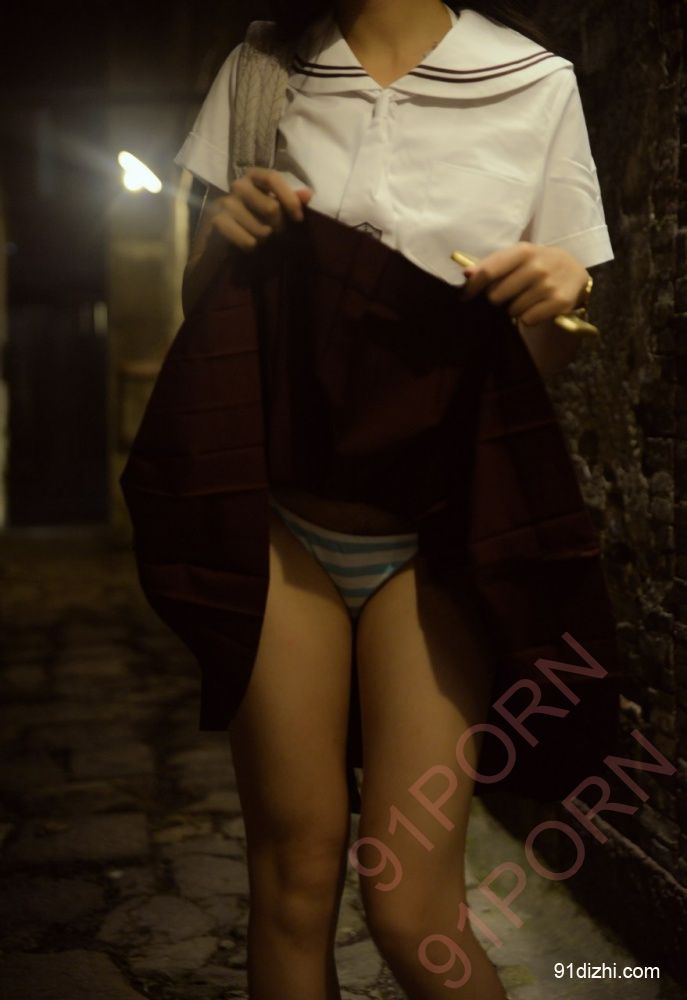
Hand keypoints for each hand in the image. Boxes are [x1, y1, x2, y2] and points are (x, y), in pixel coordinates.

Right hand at [207, 167, 312, 253]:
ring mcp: (226, 203)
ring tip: (258, 236)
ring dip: (264, 239)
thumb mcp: (273, 205)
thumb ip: (291, 200)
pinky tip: (246, 241)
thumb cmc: (253, 216)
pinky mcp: (217, 221)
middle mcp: (238, 185)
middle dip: (278, 226)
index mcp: (253, 177)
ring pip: (261, 229)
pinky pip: (248, 241)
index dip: (289, 198)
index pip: (273, 178)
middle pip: (271, 207)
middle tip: (274, 231)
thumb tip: (309, 194)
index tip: (298, 218)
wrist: (220, 237)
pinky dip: (252, 247)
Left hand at [459, 242, 589, 325]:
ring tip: (527, 298)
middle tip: (510, 294)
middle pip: (496, 296)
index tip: (465, 296)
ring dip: (515, 309)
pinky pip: (528, 320)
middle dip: (498, 299)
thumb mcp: (517, 257)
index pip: (488, 271)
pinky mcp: (559, 303)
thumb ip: (491, 265)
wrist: (574, 270)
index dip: (472, 287)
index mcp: (523, 251)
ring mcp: (548, 285)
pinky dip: (529, 318)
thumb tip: (466, 274)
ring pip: (512, 310)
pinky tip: (537, 307)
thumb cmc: (537, 264)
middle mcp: (537, 266)